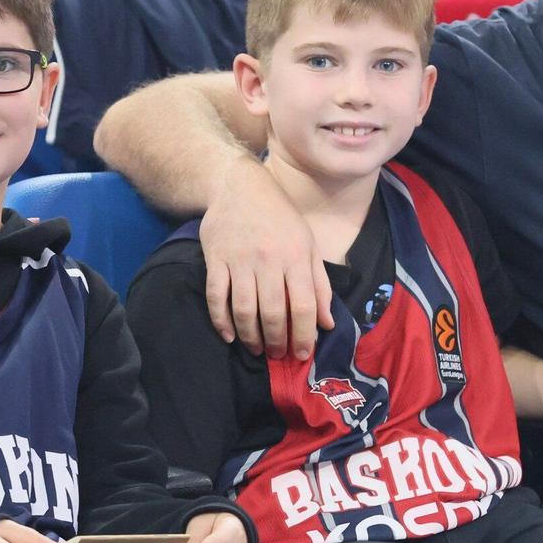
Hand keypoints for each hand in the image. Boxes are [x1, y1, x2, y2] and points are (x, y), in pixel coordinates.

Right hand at [201, 156, 334, 359]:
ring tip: (257, 349)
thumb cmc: (280, 217)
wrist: (239, 186)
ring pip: (244, 309)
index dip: (304, 336)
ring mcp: (239, 260)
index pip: (303, 306)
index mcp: (297, 256)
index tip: (302, 355)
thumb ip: (320, 284)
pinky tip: (230, 336)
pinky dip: (221, 321)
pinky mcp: (215, 259)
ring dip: (251, 337)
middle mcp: (269, 259)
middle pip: (273, 312)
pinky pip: (216, 297)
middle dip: (277, 341)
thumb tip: (326, 323)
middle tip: (278, 355)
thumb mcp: (309, 244)